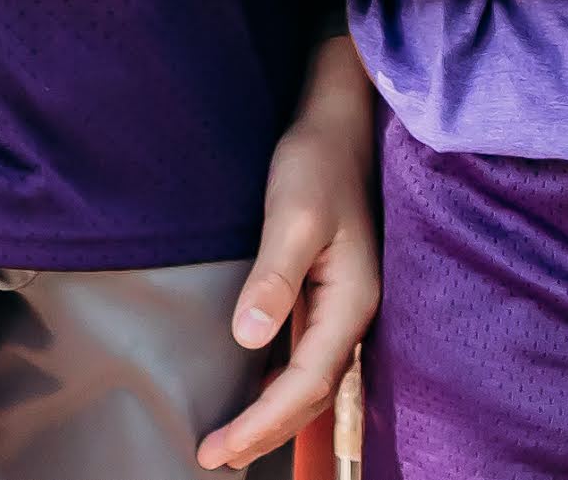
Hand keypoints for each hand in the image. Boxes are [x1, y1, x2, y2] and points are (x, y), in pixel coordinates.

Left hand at [200, 45, 381, 469]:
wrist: (339, 121)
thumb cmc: (316, 162)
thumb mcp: (292, 215)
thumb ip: (273, 279)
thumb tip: (249, 340)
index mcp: (351, 302)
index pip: (304, 384)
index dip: (262, 423)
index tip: (218, 449)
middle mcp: (353, 312)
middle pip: (311, 393)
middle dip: (265, 430)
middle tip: (214, 456)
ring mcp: (344, 303)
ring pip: (310, 379)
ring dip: (274, 413)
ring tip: (230, 440)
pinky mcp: (329, 291)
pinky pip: (307, 354)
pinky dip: (279, 383)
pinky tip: (253, 386)